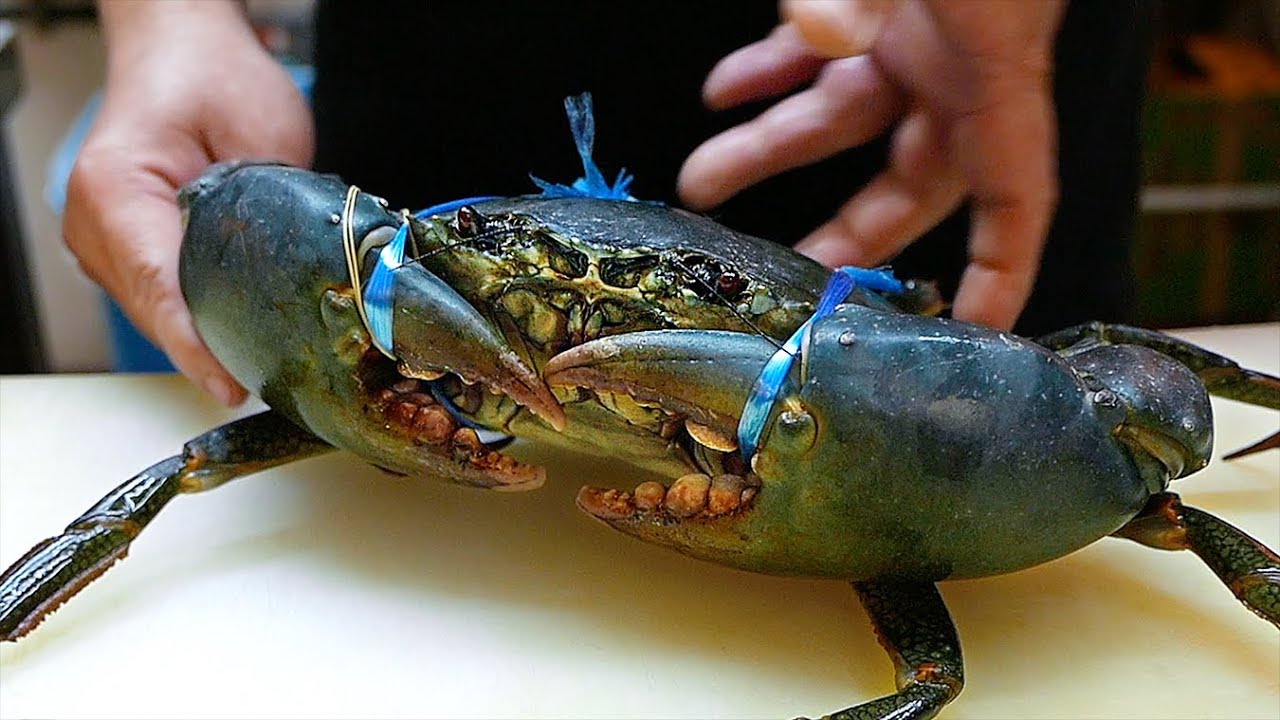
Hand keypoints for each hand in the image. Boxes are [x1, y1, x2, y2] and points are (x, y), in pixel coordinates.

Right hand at [64, 0, 313, 403]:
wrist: (183, 49)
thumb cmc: (213, 74)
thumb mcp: (261, 133)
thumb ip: (270, 207)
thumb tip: (306, 275)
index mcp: (116, 190)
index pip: (160, 288)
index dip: (198, 346)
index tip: (231, 383)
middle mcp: (96, 224)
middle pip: (156, 312)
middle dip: (212, 352)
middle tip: (276, 384)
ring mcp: (104, 241)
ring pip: (158, 313)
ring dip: (208, 339)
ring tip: (268, 369)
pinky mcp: (126, 249)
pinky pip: (163, 297)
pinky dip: (201, 317)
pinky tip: (244, 335)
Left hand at [677, 0, 1064, 329]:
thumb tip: (814, 29)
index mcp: (994, 71)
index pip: (1016, 201)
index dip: (1001, 275)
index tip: (974, 338)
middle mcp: (959, 68)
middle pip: (905, 183)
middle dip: (840, 232)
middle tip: (779, 275)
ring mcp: (916, 37)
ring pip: (840, 117)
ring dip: (768, 146)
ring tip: (699, 179)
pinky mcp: (877, 4)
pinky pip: (818, 50)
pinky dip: (767, 70)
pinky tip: (720, 92)